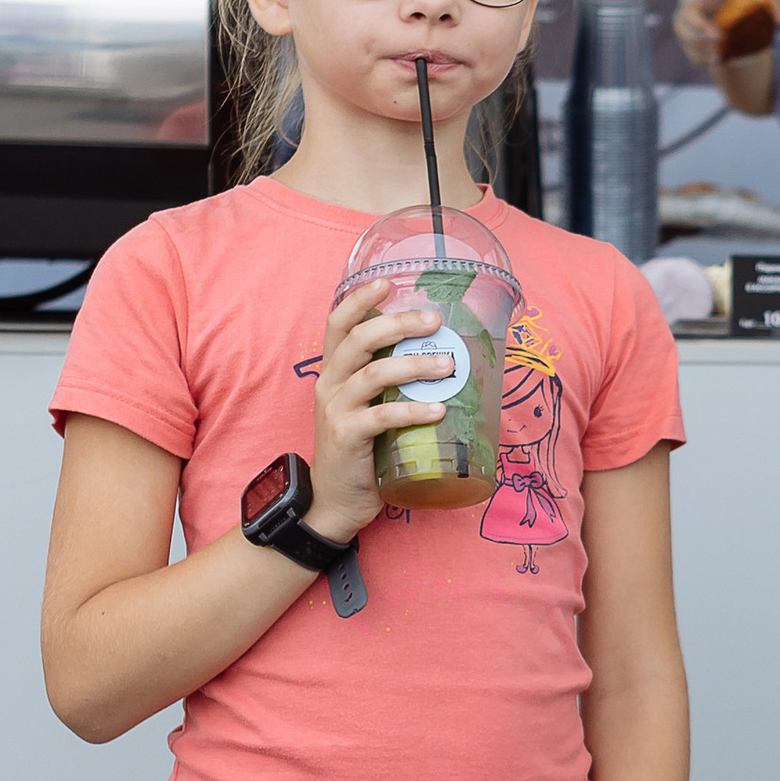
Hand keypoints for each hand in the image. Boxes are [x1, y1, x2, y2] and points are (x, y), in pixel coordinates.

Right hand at [306, 277, 452, 540]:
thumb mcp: (368, 407)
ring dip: (415, 365)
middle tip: (434, 322)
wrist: (334, 499)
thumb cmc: (360, 450)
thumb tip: (442, 359)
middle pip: (359, 339)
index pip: (339, 323)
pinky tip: (438, 410)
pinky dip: (413, 410)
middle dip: (399, 324)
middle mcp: (331, 383)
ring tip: (449, 365)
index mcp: (334, 371)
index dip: (360, 300)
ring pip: (374, 374)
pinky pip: (381, 416)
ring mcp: (337, 409)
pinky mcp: (347, 437)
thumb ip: (391, 384)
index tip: (386, 282)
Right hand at [673, 0, 779, 112]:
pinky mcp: (687, 37)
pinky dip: (701, 56)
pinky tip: (718, 59)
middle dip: (699, 26)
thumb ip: (774, 5)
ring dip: (699, 45)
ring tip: (719, 54)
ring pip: (682, 32)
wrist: (735, 16)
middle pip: (686, 10)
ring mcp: (687, 19)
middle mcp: (694, 0)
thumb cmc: (748, 0)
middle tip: (718, 36)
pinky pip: (688, 49)